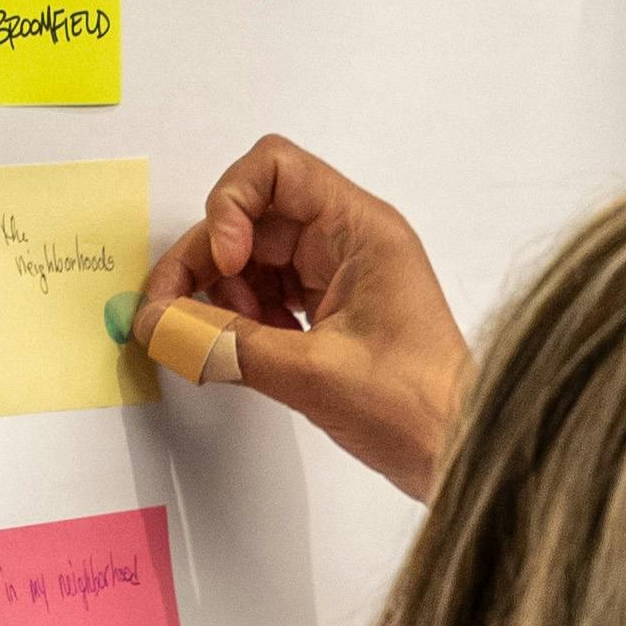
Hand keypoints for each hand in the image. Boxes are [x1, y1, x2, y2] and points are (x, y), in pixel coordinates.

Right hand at [137, 138, 473, 495]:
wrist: (461, 456)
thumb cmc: (422, 410)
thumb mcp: (314, 374)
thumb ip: (228, 344)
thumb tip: (164, 325)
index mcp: (362, 231)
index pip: (276, 169)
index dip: (233, 205)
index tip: (226, 262)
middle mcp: (349, 243)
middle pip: (251, 218)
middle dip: (206, 261)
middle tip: (171, 311)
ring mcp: (339, 277)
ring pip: (253, 259)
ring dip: (220, 295)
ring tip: (215, 339)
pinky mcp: (331, 313)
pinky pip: (267, 295)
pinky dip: (240, 320)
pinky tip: (238, 351)